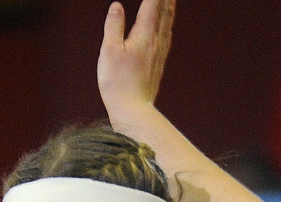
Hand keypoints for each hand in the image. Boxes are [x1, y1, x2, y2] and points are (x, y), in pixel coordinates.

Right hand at [98, 0, 173, 119]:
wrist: (134, 111)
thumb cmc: (118, 83)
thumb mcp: (110, 51)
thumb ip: (114, 26)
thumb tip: (117, 6)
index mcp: (144, 36)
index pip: (151, 5)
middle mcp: (155, 43)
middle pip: (163, 13)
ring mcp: (159, 55)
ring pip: (167, 26)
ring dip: (169, 10)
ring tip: (171, 1)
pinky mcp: (158, 66)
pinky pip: (166, 41)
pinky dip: (167, 28)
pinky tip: (168, 30)